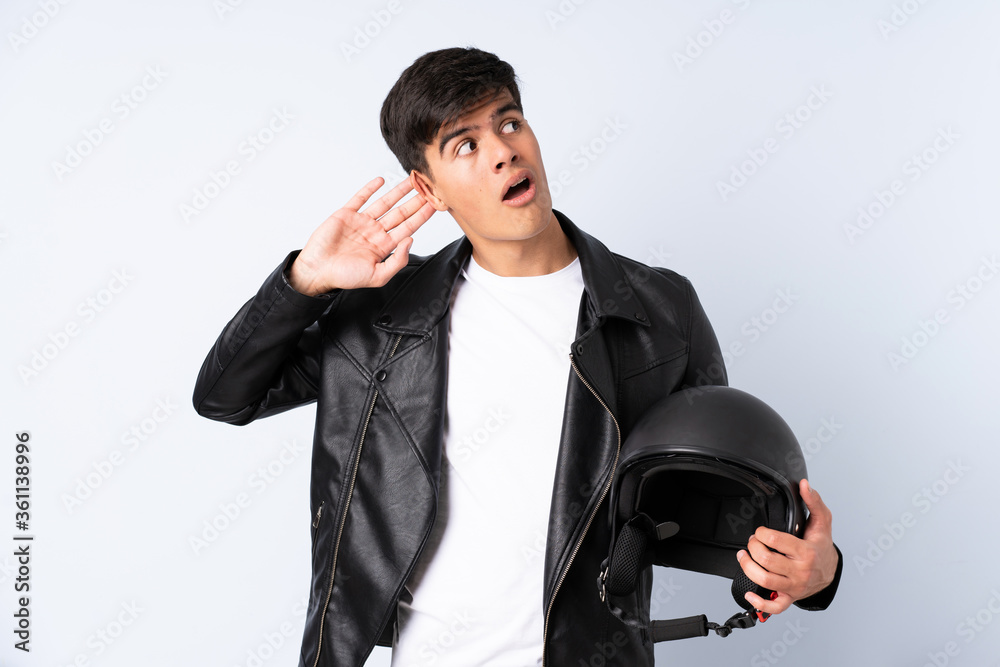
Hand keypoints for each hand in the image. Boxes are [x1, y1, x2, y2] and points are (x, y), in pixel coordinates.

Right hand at [288, 176, 435, 294]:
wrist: (317, 271)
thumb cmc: (344, 277)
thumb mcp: (378, 276)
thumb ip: (397, 260)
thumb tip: (410, 240)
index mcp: (384, 246)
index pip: (409, 227)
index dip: (422, 216)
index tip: (434, 205)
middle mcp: (375, 232)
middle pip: (400, 213)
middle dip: (415, 201)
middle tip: (428, 188)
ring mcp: (361, 222)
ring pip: (384, 203)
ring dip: (398, 191)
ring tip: (410, 180)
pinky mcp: (346, 215)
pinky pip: (360, 198)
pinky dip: (370, 189)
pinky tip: (381, 181)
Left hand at [735, 478, 838, 614]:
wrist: (831, 571)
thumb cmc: (823, 546)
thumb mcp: (823, 521)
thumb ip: (814, 502)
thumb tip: (804, 485)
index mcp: (806, 552)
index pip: (775, 541)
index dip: (761, 533)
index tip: (760, 531)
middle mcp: (800, 571)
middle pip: (766, 560)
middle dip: (752, 548)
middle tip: (752, 542)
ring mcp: (794, 586)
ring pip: (764, 581)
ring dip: (747, 568)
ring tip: (744, 557)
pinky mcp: (790, 597)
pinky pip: (774, 606)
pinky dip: (759, 603)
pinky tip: (749, 593)